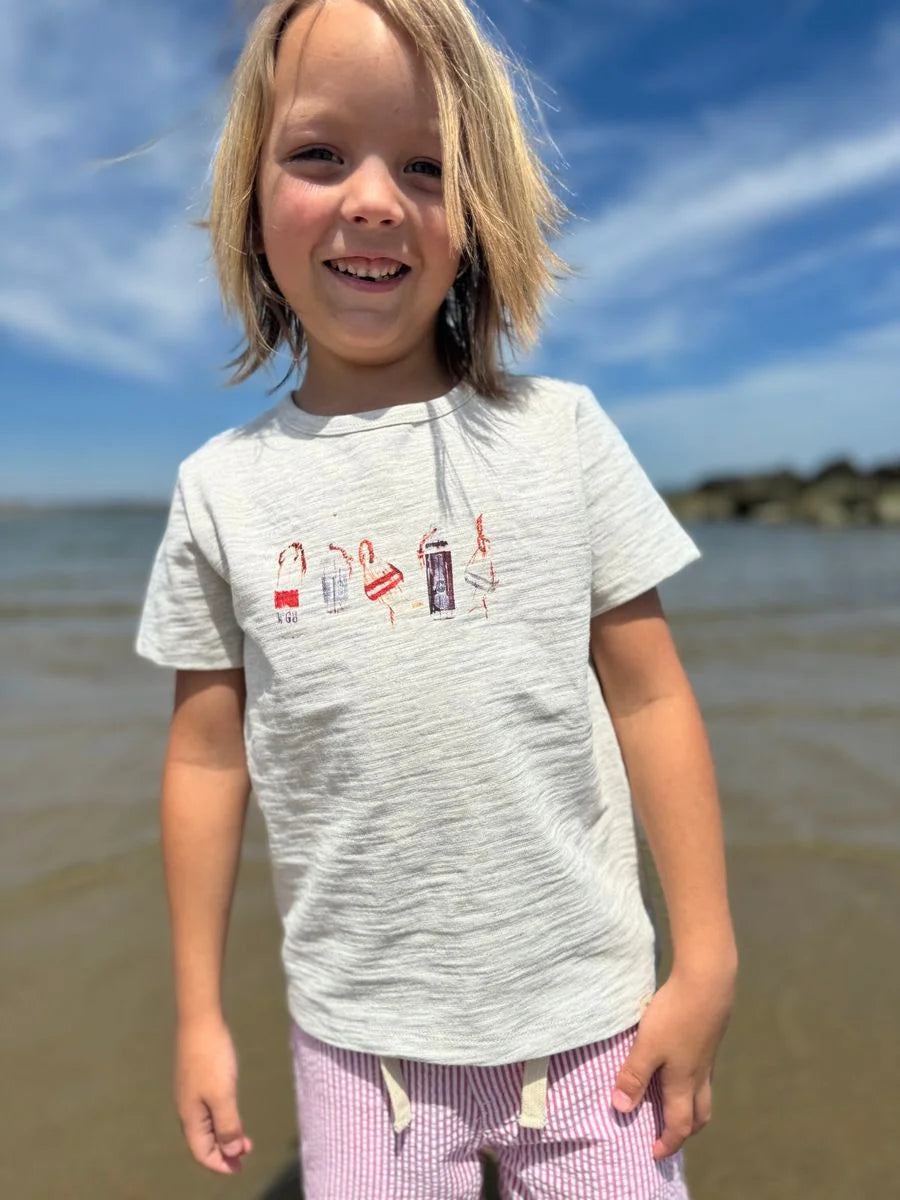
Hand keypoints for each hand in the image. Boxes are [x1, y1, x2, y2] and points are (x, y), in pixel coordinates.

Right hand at [175, 1015, 253, 1174]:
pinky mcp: (196, 1079)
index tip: (240, 1167)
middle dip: (224, 1151)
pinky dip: (222, 1119)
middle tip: (247, 1154)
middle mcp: (187, 1108)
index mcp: (191, 1117)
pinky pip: (207, 1110)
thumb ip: (228, 1125)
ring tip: (244, 1137)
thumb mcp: (223, 1095)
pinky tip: (232, 1112)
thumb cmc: (212, 1059)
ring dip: (225, 1135)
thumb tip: (233, 1151)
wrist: (200, 1021)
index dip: (220, 1164)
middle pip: (203, 1141)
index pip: (201, 1152)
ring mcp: (190, 1093)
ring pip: (206, 1126)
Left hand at [610, 961, 735, 1160]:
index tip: (654, 1154)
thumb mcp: (648, 1046)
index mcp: (684, 1082)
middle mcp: (700, 1075)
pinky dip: (692, 1082)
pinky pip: (703, 1072)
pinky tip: (679, 1065)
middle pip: (700, 1114)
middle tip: (669, 1135)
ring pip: (704, 1093)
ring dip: (691, 1106)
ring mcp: (707, 1056)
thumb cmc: (675, 1016)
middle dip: (686, 1130)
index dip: (668, 1142)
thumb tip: (621, 1109)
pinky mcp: (709, 1038)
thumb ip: (634, 1075)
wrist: (707, 983)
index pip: (679, 1124)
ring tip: (673, 1104)